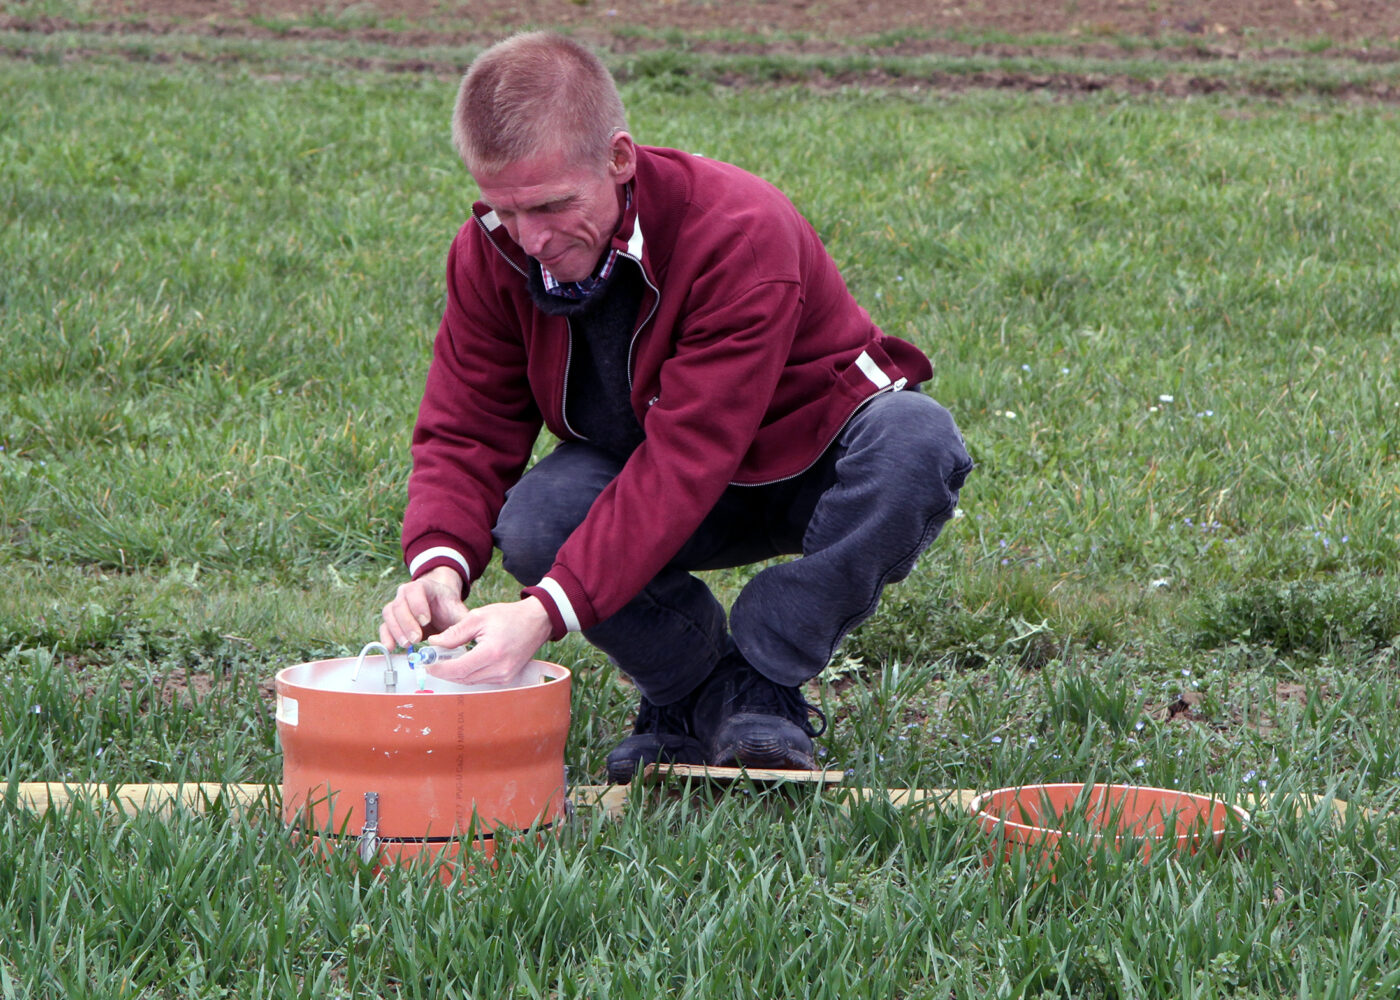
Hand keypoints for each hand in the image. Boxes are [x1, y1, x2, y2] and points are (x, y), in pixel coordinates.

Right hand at [379, 566, 468, 648]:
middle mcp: (405, 594)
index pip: (415, 590)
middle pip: (400, 605)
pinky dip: (386, 638)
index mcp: (423, 587)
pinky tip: (390, 648)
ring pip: (390, 615)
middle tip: (416, 639)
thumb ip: (463, 622)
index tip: (426, 621)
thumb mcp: (458, 612)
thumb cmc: (449, 609)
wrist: (439, 608)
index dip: (418, 605)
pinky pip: (384, 627)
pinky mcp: (392, 621)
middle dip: (407, 623)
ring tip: (407, 645)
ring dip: (397, 631)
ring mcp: (397, 606)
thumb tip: (469, 636)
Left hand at [422, 597, 552, 686]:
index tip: (427, 665)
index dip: (440, 669)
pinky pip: (481, 680)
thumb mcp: (478, 617)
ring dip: (455, 674)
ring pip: (471, 681)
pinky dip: (468, 674)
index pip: (458, 668)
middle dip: (444, 672)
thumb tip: (434, 643)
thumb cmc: (508, 616)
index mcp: (492, 652)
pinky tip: (461, 663)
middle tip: (431, 663)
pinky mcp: (507, 678)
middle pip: (463, 678)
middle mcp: (500, 669)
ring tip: (444, 662)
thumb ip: (455, 632)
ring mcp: (505, 676)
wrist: (536, 622)